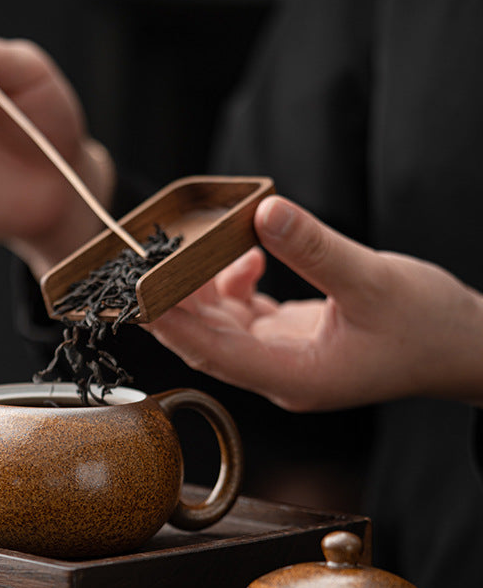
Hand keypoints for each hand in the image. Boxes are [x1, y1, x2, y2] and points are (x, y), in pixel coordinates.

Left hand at [146, 196, 482, 410]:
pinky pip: (247, 313)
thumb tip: (263, 212)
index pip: (213, 352)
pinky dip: (237, 283)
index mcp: (293, 376)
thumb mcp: (372, 281)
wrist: (464, 347)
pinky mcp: (292, 339)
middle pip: (209, 340)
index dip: (173, 323)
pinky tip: (246, 254)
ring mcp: (284, 357)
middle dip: (175, 304)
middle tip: (144, 266)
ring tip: (195, 249)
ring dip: (205, 289)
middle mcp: (279, 373)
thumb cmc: (428, 327)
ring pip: (224, 325)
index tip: (138, 295)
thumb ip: (313, 248)